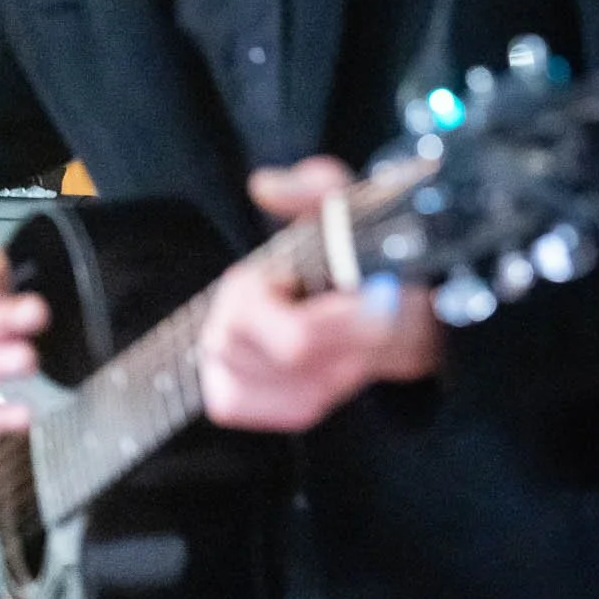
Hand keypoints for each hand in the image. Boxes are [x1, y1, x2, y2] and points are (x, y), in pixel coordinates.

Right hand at [197, 157, 443, 432]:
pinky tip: (336, 367)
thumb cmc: (358, 257)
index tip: (371, 296)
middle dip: (351, 342)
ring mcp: (227, 375)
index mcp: (243, 289)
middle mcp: (221, 335)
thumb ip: (316, 188)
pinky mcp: (242, 404)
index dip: (345, 323)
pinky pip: (293, 413)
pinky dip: (326, 395)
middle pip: (300, 364)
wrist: (377, 307)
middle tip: (368, 315)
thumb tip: (267, 185)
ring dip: (345, 369)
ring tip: (354, 340)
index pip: (295, 338)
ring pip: (302, 393)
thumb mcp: (348, 211)